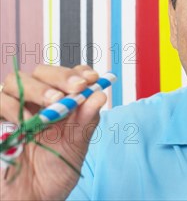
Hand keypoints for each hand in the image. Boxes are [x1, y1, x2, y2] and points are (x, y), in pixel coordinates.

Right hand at [0, 65, 106, 199]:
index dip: (78, 72)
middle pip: (41, 72)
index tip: (91, 78)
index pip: (66, 75)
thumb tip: (100, 95)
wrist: (33, 199)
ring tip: (54, 103)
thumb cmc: (55, 172)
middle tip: (76, 88)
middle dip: (60, 76)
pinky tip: (29, 121)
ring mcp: (13, 110)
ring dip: (38, 88)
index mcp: (59, 103)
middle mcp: (35, 102)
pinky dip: (13, 106)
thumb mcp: (76, 146)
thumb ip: (86, 120)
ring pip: (15, 81)